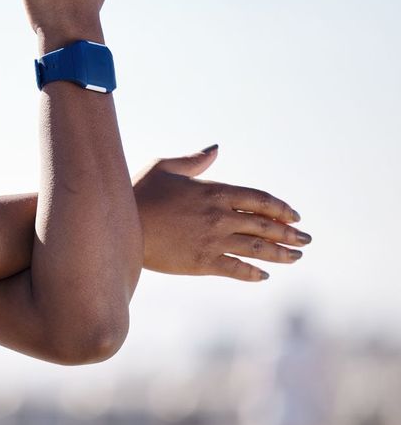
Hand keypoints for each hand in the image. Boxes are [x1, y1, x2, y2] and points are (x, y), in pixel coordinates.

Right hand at [134, 145, 311, 280]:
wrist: (119, 226)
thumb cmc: (138, 192)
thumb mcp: (165, 167)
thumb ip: (194, 161)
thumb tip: (216, 149)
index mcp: (214, 192)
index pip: (259, 199)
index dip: (280, 208)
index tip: (294, 216)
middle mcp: (220, 217)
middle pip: (265, 225)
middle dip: (289, 233)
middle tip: (306, 239)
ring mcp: (213, 241)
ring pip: (258, 248)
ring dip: (281, 254)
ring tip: (296, 257)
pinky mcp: (203, 263)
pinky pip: (237, 269)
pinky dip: (253, 273)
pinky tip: (264, 275)